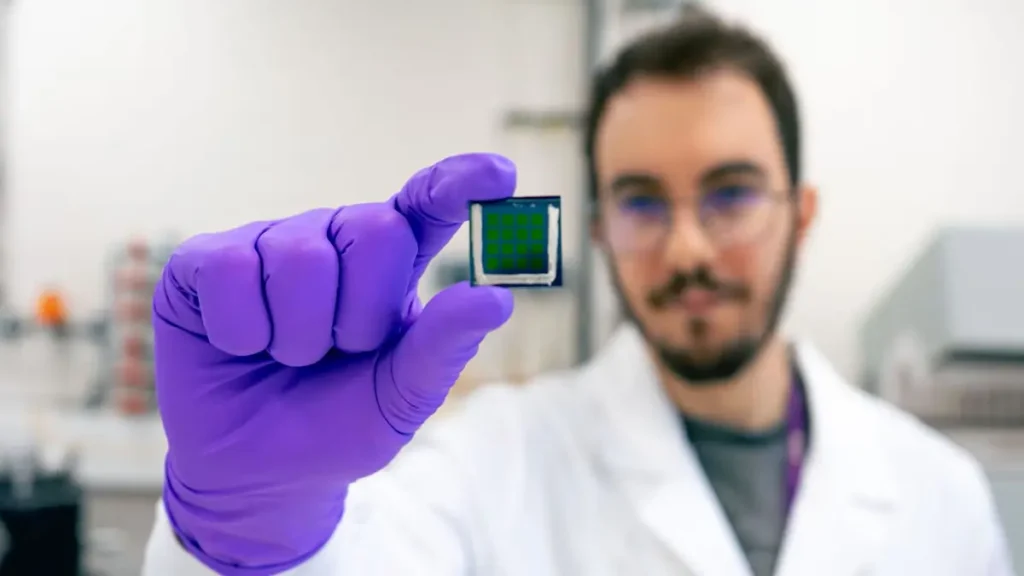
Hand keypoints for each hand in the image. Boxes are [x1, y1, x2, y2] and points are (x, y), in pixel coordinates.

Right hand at [154, 154, 515, 573]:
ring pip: (300, 257)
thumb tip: (495, 299)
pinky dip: (242, 333)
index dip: (461, 183)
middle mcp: (334, 239)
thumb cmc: (333, 427)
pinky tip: (239, 345)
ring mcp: (270, 243)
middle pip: (373, 230)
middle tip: (336, 353)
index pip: (428, 205)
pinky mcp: (207, 259)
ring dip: (297, 335)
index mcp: (390, 267)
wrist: (251, 472)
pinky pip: (233, 272)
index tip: (499, 175)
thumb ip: (442, 348)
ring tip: (284, 355)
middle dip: (361, 315)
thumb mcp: (399, 399)